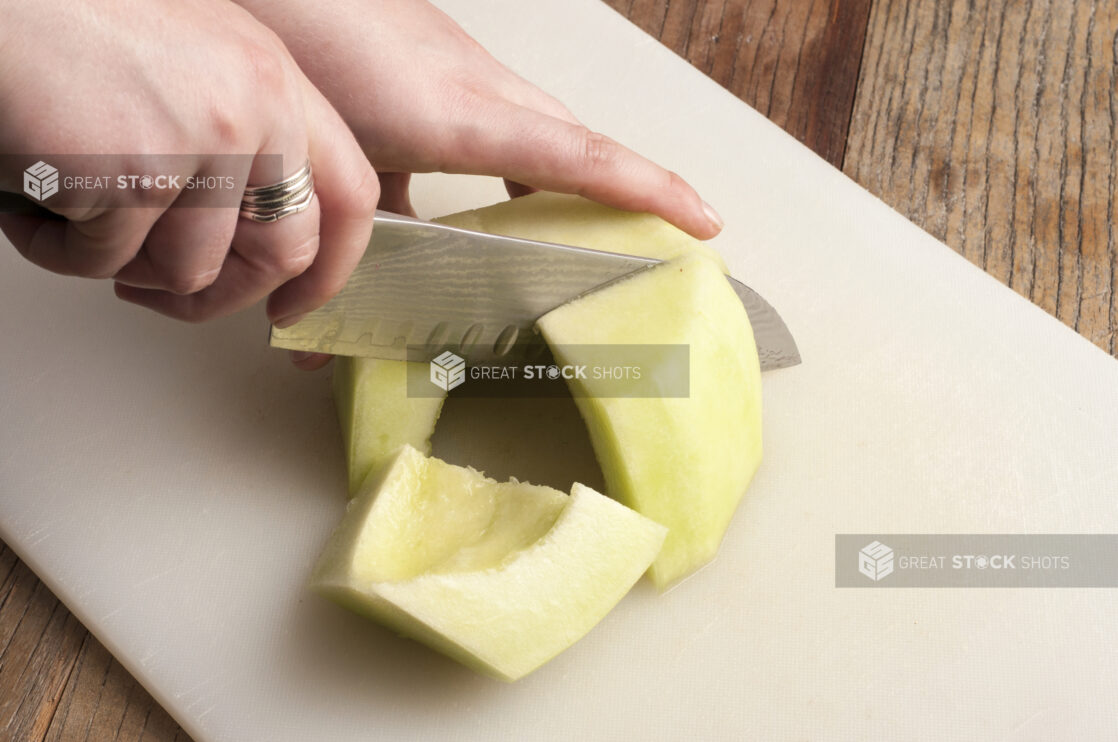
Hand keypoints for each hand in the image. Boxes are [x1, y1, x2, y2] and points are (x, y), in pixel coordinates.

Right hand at [0, 0, 377, 327]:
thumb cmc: (71, 20)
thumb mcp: (194, 59)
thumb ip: (242, 136)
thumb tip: (251, 233)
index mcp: (274, 79)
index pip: (350, 196)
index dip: (329, 268)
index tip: (294, 305)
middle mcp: (253, 107)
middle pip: (282, 253)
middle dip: (220, 295)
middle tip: (164, 291)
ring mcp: (199, 140)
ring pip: (187, 270)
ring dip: (121, 265)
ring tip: (73, 214)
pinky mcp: (133, 172)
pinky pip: (106, 261)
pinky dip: (59, 250)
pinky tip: (33, 201)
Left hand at [232, 0, 723, 235]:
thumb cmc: (292, 40)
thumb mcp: (326, 157)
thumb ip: (347, 234)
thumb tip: (324, 319)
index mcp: (463, 114)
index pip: (584, 158)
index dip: (652, 193)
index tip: (706, 223)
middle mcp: (476, 86)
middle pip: (576, 143)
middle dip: (625, 189)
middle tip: (654, 234)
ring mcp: (455, 68)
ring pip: (532, 132)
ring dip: (557, 183)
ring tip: (559, 236)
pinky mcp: (427, 60)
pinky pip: (482, 121)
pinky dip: (482, 172)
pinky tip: (436, 215)